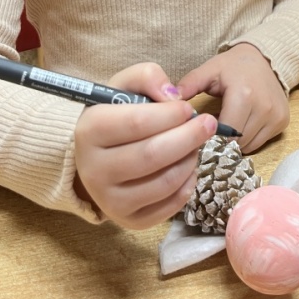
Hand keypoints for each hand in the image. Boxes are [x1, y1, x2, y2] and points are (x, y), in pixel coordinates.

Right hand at [73, 62, 216, 229]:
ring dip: (190, 159)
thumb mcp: (124, 85)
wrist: (93, 155)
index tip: (189, 108)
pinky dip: (188, 184)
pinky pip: (169, 206)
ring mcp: (109, 201)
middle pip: (152, 155)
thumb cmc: (114, 114)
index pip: (137, 123)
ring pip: (164, 182)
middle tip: (208, 124)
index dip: (170, 115)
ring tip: (196, 143)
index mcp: (89, 130)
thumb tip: (173, 97)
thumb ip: (148, 77)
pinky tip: (188, 165)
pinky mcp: (128, 221)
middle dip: (188, 137)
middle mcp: (94, 170)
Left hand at [177, 43, 288, 152]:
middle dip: (221, 141)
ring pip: (249, 146)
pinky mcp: (283, 122)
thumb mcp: (209, 70)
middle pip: (236, 143)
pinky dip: (248, 139)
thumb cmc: (233, 66)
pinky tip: (241, 124)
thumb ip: (188, 85)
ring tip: (226, 127)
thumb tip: (168, 101)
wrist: (265, 58)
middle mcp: (264, 108)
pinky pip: (260, 142)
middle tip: (210, 132)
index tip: (200, 133)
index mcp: (244, 95)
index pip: (224, 133)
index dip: (209, 137)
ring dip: (235, 142)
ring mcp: (276, 116)